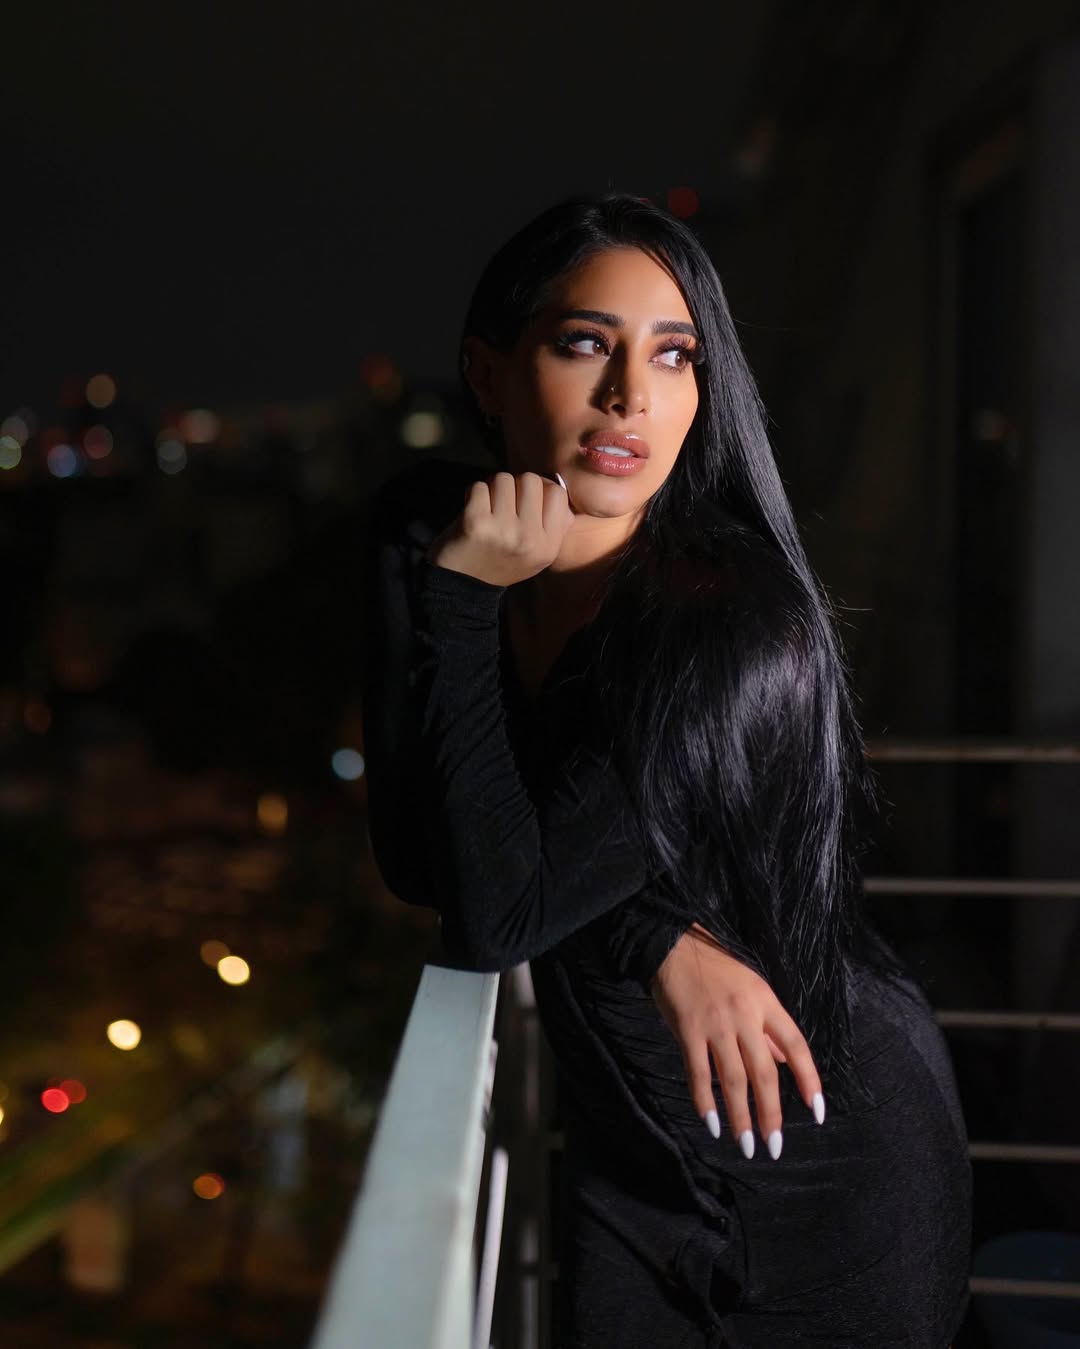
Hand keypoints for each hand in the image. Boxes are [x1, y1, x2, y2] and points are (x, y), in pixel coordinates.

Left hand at [425, 471, 573, 587]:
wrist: (462, 586)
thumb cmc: (500, 562)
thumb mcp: (537, 554)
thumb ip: (554, 525)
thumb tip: (557, 488)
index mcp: (548, 546)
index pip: (557, 494)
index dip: (541, 488)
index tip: (526, 498)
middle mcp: (529, 538)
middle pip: (530, 480)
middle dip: (515, 486)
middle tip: (505, 503)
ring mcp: (502, 530)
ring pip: (504, 479)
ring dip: (493, 488)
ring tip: (489, 507)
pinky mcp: (475, 522)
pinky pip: (479, 486)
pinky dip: (474, 494)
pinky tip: (473, 510)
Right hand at [650, 923, 824, 1158]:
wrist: (674, 945)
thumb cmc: (716, 968)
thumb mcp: (753, 988)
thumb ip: (768, 1027)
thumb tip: (785, 1062)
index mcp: (766, 1003)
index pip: (796, 1046)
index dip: (809, 1080)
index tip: (818, 1112)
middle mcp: (745, 1015)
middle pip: (765, 1071)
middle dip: (771, 1113)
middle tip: (774, 1147)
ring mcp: (716, 1023)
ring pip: (734, 1079)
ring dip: (741, 1116)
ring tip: (746, 1145)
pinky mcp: (687, 1029)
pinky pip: (699, 1072)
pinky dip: (705, 1100)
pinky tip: (711, 1123)